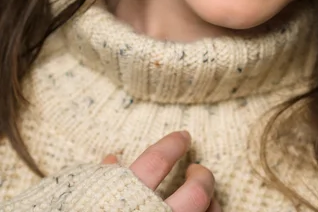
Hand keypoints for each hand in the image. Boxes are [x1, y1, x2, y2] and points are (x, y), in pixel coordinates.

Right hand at [102, 131, 220, 211]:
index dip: (174, 144)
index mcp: (126, 198)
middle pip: (196, 193)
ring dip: (210, 201)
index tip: (184, 136)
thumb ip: (103, 180)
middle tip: (196, 170)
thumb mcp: (87, 196)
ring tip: (203, 197)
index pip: (157, 161)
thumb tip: (112, 159)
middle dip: (202, 177)